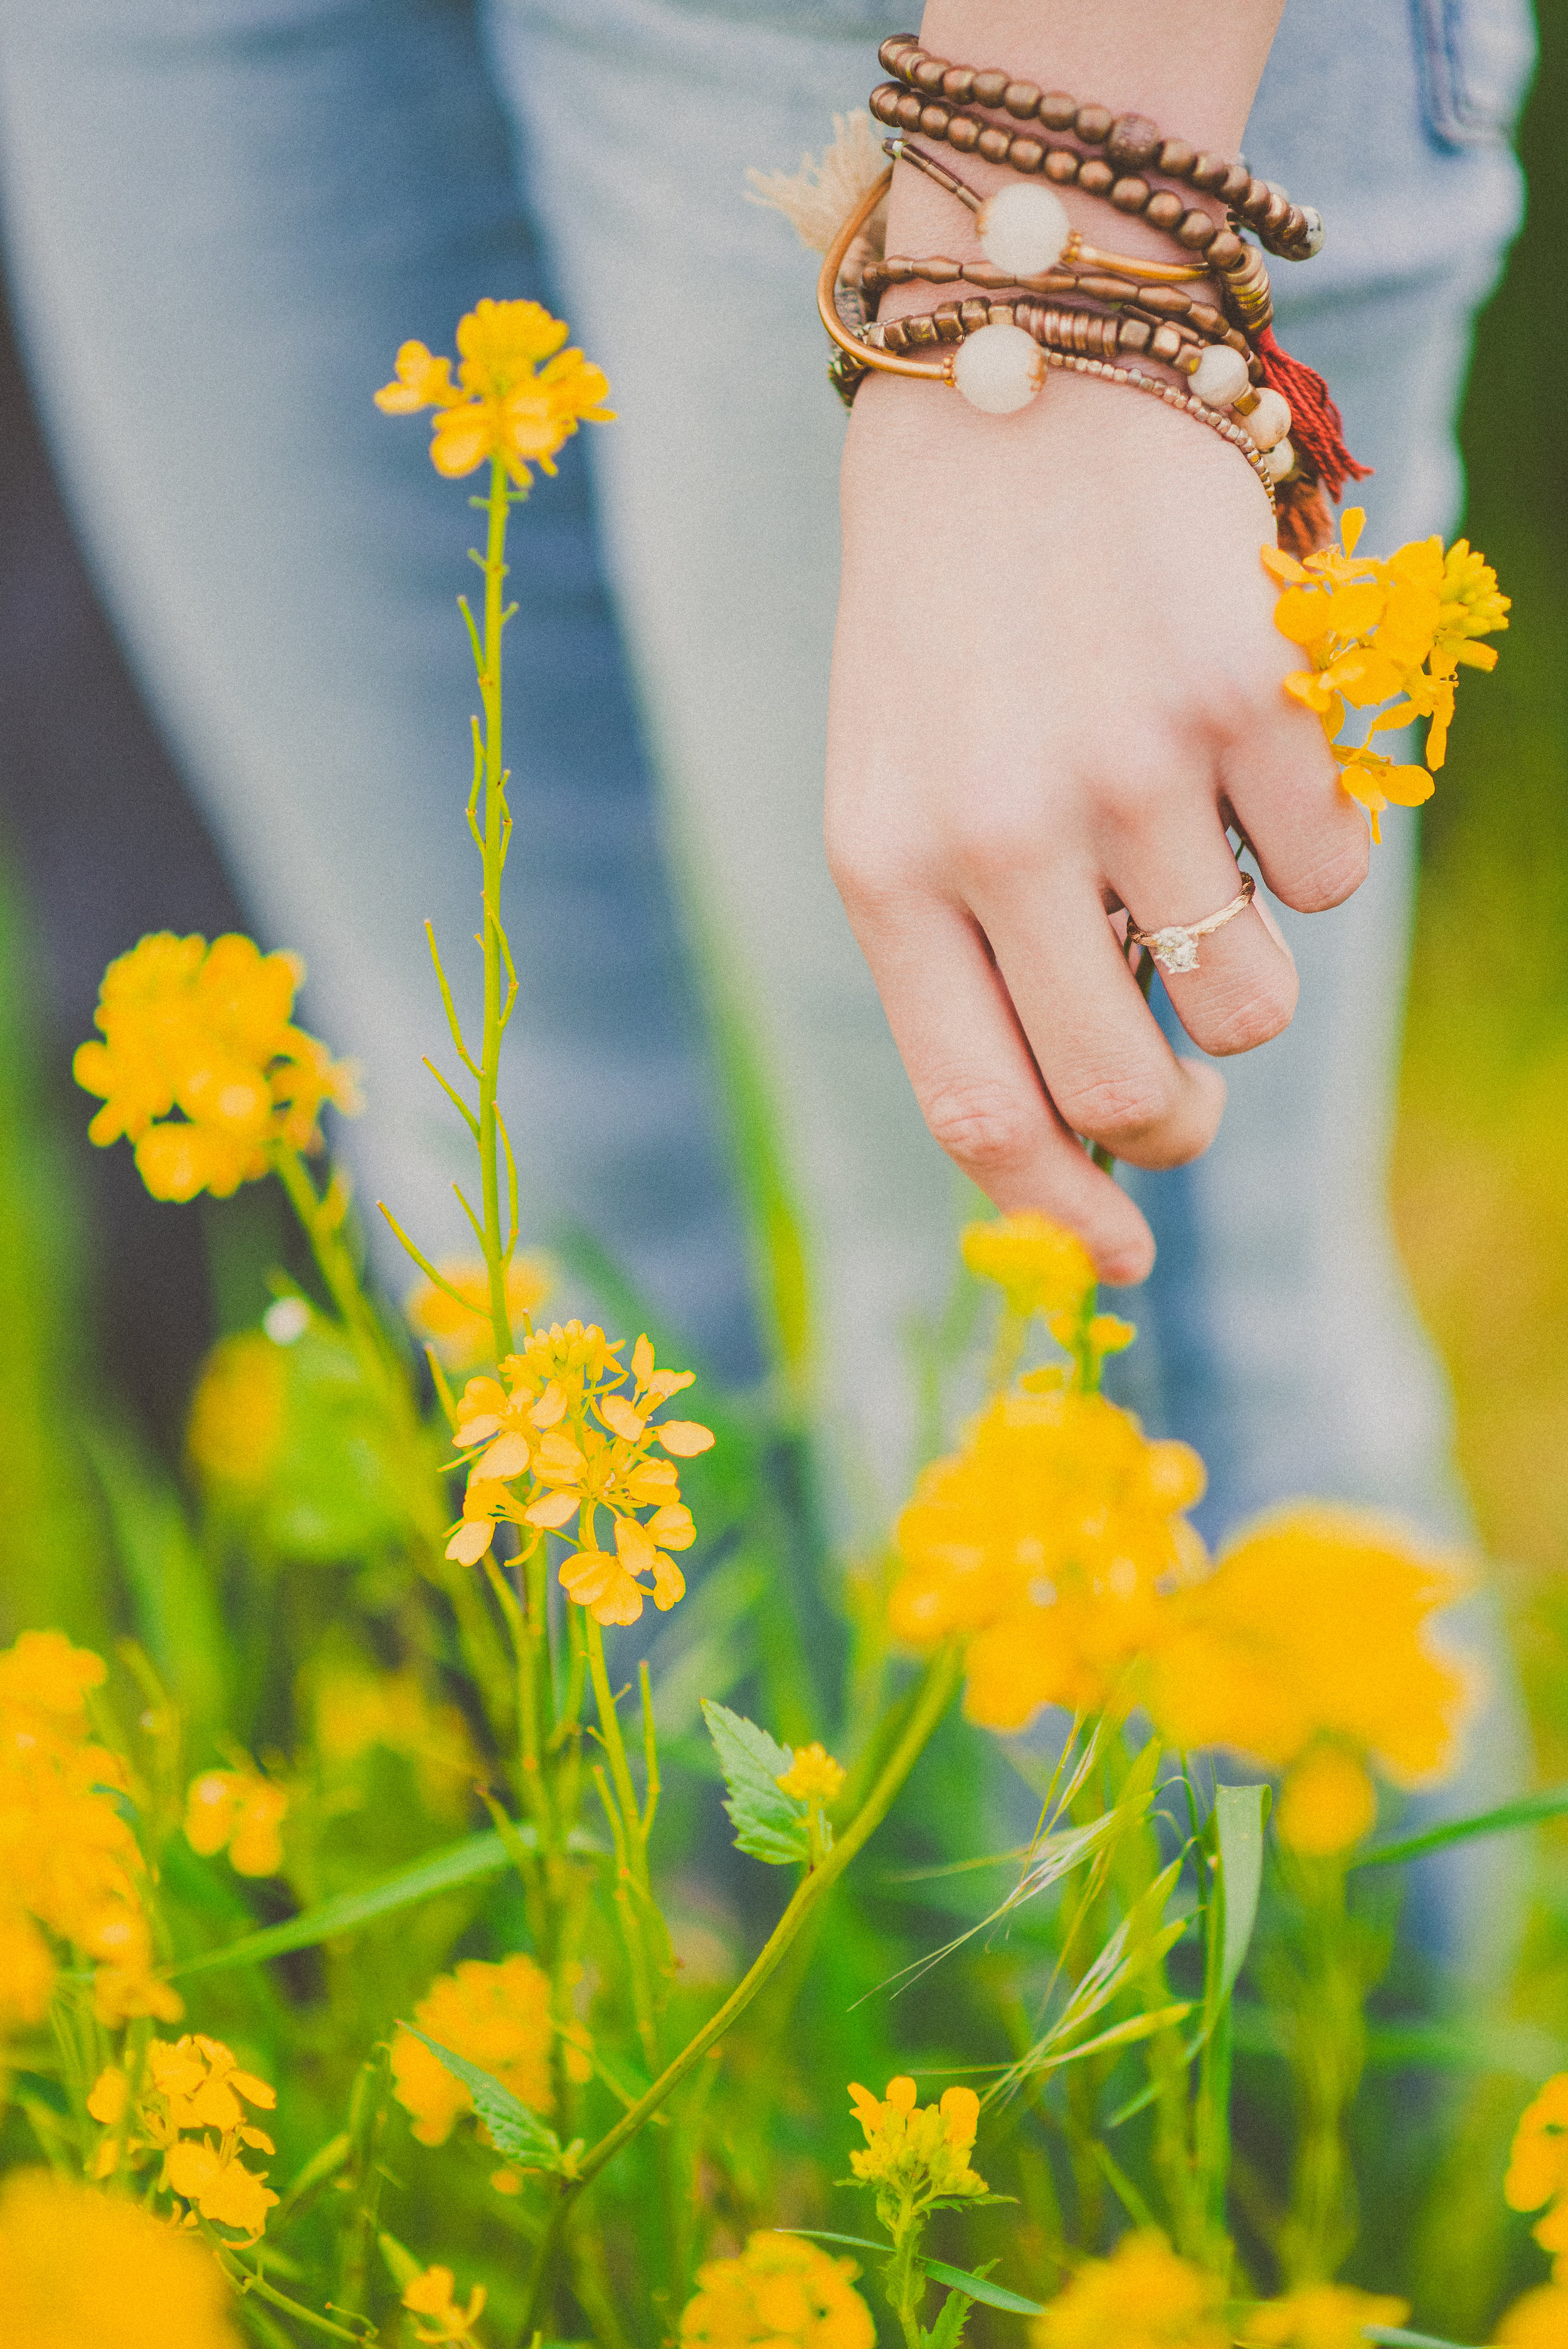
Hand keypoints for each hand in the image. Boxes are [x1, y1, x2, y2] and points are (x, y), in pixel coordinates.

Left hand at [826, 365, 1367, 1284]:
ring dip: (1246, 981)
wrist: (1009, 377)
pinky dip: (1310, 847)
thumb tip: (1075, 1141)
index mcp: (886, 868)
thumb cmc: (946, 619)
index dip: (1058, 1218)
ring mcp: (1132, 766)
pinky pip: (1331, 874)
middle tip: (1181, 1099)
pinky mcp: (1252, 696)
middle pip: (1129, 1090)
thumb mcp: (895, 789)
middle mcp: (1001, 832)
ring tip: (1196, 870)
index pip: (978, 1109)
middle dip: (1171, 1125)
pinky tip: (1246, 753)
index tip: (1119, 1263)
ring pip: (1251, 1001)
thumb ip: (963, 957)